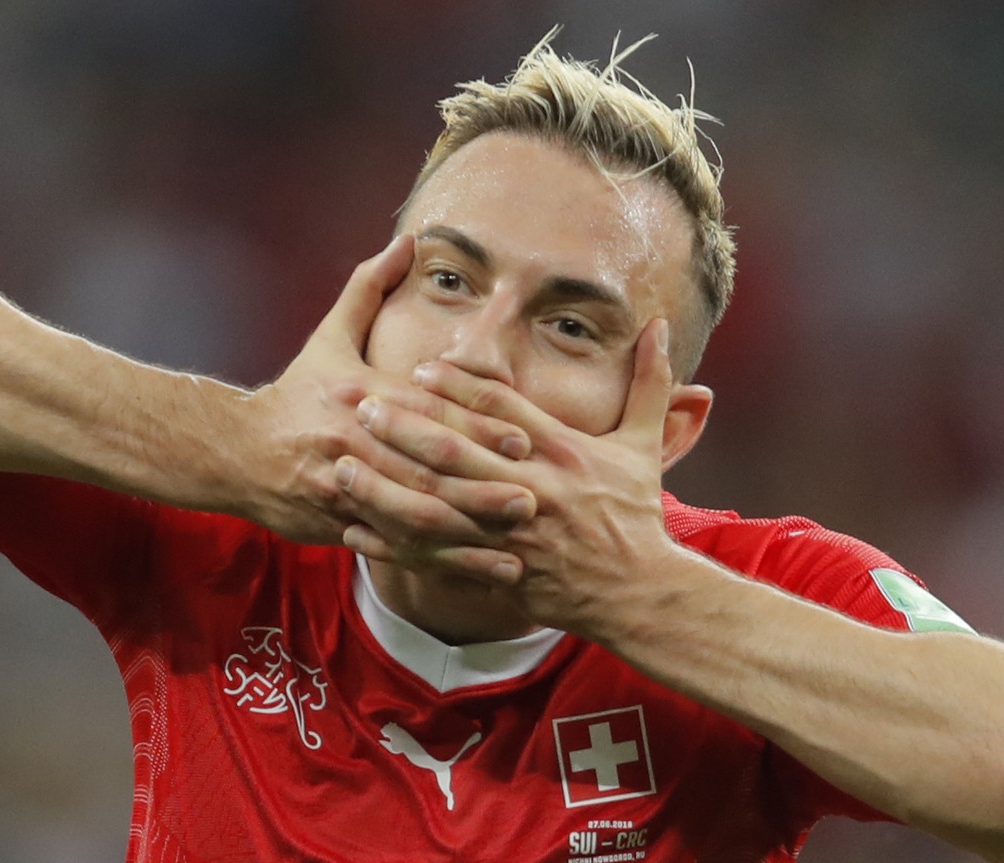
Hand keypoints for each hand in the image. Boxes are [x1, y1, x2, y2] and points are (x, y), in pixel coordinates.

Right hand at [244, 235, 535, 544]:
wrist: (232, 450)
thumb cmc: (294, 392)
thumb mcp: (329, 336)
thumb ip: (369, 287)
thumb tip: (407, 239)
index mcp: (363, 398)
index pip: (428, 416)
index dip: (478, 430)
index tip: (526, 440)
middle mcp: (358, 445)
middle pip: (427, 473)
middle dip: (482, 490)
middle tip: (535, 500)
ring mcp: (347, 491)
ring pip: (413, 520)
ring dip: (467, 537)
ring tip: (516, 550)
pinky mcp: (340, 528)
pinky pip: (396, 550)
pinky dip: (440, 565)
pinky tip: (479, 573)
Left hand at [338, 318, 682, 637]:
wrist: (639, 593)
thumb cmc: (637, 516)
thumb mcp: (647, 446)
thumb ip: (651, 382)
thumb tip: (662, 324)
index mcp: (561, 453)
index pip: (501, 409)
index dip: (458, 386)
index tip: (420, 368)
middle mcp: (531, 489)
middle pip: (456, 451)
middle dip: (403, 426)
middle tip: (359, 401)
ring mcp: (508, 534)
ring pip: (435, 505)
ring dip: (384, 484)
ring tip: (342, 462)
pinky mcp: (494, 570)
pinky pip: (433, 556)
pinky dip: (392, 544)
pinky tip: (354, 529)